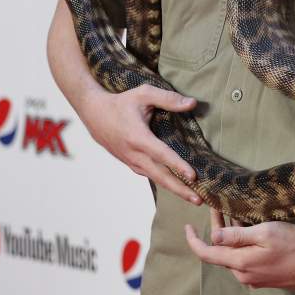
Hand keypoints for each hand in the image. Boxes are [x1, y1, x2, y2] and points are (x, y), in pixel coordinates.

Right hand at [78, 85, 202, 203]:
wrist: (94, 114)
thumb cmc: (121, 102)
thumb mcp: (144, 94)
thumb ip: (168, 99)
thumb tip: (193, 103)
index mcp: (138, 137)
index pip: (162, 155)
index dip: (177, 166)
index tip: (193, 176)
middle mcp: (134, 154)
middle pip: (160, 176)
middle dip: (180, 189)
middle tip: (200, 200)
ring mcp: (131, 161)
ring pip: (155, 179)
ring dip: (174, 189)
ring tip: (193, 198)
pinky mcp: (130, 163)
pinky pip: (149, 175)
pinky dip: (163, 182)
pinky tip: (176, 187)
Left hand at [184, 211, 294, 289]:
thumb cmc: (294, 245)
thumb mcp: (265, 233)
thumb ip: (237, 236)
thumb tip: (213, 236)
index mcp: (240, 263)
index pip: (207, 253)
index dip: (194, 240)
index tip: (187, 226)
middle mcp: (243, 274)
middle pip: (221, 251)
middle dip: (218, 229)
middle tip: (218, 207)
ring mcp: (254, 278)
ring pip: (234, 255)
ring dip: (232, 236)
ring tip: (235, 214)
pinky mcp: (264, 278)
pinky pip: (246, 260)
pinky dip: (243, 244)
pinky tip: (250, 230)